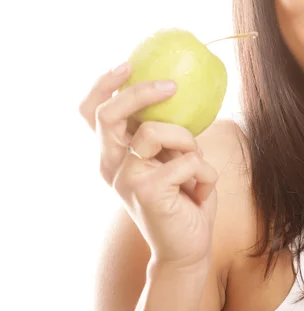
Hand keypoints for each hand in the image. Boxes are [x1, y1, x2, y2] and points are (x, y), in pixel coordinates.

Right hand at [79, 63, 218, 269]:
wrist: (188, 246)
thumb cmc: (183, 196)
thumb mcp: (172, 158)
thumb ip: (165, 133)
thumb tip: (177, 90)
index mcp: (115, 154)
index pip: (91, 113)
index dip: (103, 85)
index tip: (128, 65)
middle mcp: (111, 165)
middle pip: (108, 114)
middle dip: (141, 93)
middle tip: (171, 85)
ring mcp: (125, 178)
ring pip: (157, 130)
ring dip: (188, 142)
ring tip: (194, 168)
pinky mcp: (146, 191)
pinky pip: (188, 159)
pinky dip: (205, 172)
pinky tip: (201, 192)